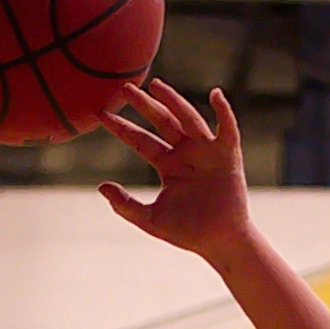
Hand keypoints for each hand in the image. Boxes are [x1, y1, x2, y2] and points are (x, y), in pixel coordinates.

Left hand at [99, 78, 250, 265]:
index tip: (102, 115)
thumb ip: (125, 204)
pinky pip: (227, 129)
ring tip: (156, 85)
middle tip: (125, 88)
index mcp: (168, 165)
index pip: (141, 140)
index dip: (122, 128)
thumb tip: (101, 186)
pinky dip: (223, 111)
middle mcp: (186, 153)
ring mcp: (206, 152)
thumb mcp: (150, 219)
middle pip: (162, 122)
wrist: (219, 242)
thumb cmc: (187, 232)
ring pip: (188, 119)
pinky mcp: (228, 156)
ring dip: (173, 101)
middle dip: (144, 105)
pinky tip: (215, 94)